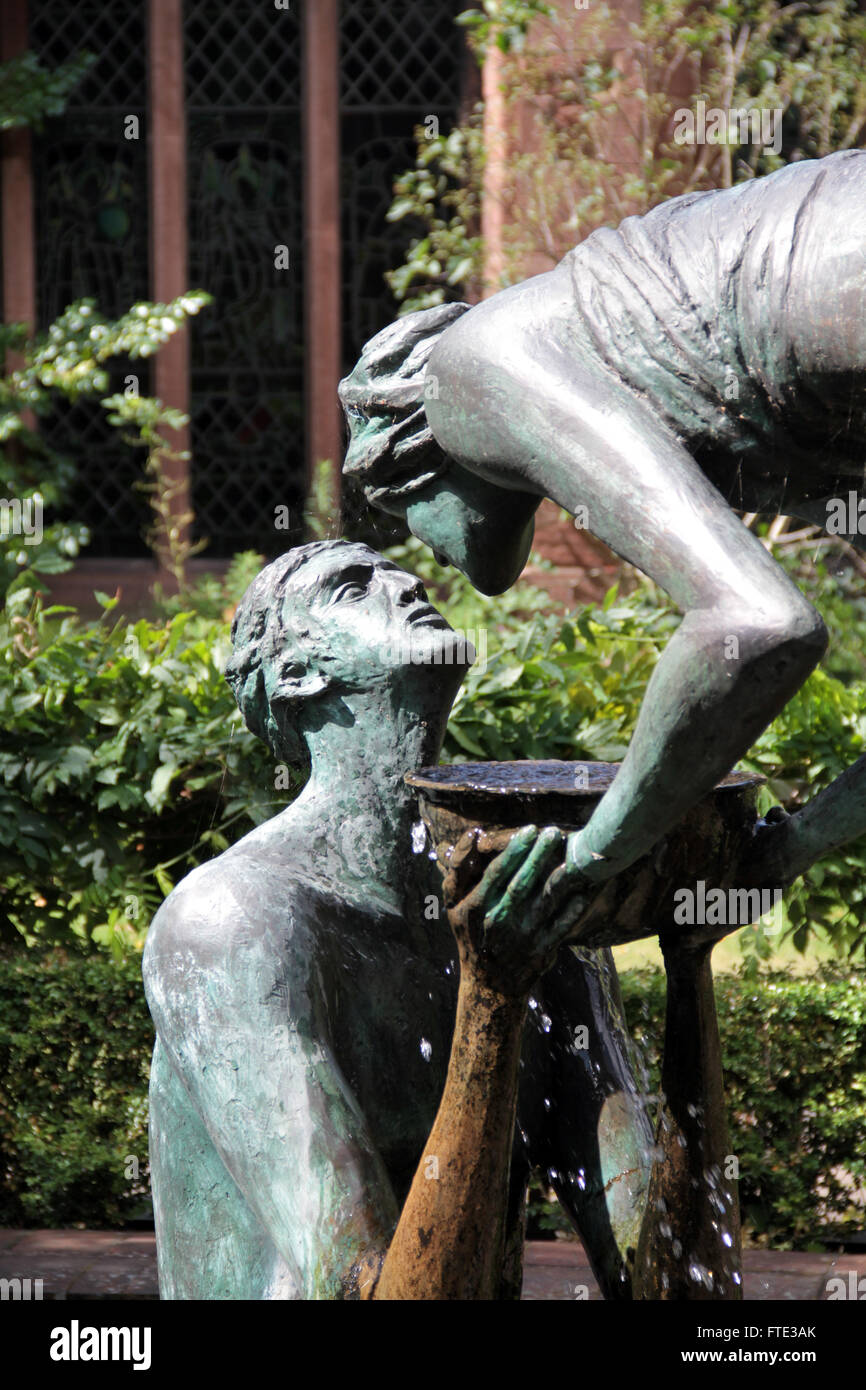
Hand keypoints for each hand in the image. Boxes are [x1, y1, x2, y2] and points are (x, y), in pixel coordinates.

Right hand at [442, 824, 591, 995]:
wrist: (489, 985)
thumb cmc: (471, 934)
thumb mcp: (452, 905)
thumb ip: (458, 869)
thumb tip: (472, 835)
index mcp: (476, 906)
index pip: (497, 873)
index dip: (514, 850)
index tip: (530, 830)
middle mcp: (498, 921)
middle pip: (522, 884)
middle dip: (539, 857)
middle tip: (554, 832)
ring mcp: (521, 937)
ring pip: (544, 903)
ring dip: (559, 879)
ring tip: (572, 855)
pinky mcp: (541, 950)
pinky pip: (560, 927)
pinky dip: (573, 910)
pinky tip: (584, 891)